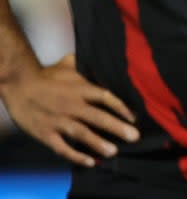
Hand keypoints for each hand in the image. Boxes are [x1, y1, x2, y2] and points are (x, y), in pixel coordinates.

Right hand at [2, 54, 138, 166]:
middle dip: (117, 128)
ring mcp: (59, 120)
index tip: (134, 118)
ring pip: (82, 134)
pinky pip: (62, 148)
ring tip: (114, 151)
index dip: (121, 108)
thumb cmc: (46, 75)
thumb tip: (101, 57)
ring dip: (98, 143)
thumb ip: (86, 64)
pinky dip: (75, 156)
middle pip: (98, 117)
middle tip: (134, 137)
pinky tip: (90, 162)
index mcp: (81, 89)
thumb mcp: (68, 64)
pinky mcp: (45, 133)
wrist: (18, 85)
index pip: (106, 97)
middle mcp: (73, 105)